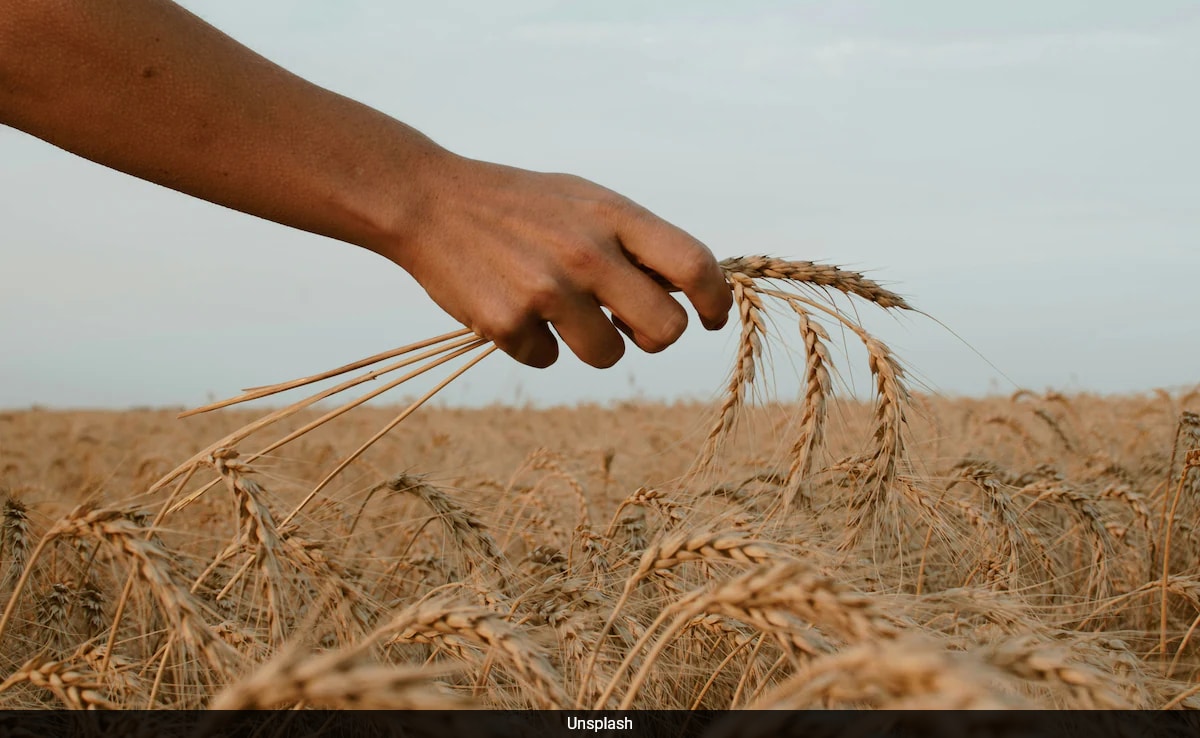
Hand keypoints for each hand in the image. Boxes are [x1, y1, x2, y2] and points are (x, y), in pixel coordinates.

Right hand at [382, 153, 732, 368]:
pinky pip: (548, 360)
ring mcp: (547, 291)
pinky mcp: (508, 324)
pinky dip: (535, 345)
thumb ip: (633, 241)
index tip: (712, 317)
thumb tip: (684, 294)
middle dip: (653, 336)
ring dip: (593, 345)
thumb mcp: (583, 200)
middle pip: (665, 330)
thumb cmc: (519, 204)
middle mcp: (587, 253)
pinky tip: (512, 308)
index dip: (715, 300)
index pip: (693, 265)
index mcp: (613, 216)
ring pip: (608, 355)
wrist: (429, 201)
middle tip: (629, 325)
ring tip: (560, 311)